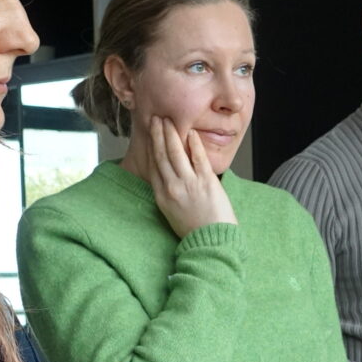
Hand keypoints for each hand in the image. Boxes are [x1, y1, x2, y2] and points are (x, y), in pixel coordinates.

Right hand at [143, 115, 235, 237]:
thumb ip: (168, 193)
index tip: (149, 133)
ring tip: (169, 119)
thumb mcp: (171, 213)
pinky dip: (194, 144)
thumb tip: (167, 177)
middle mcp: (172, 187)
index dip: (151, 146)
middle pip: (161, 155)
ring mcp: (189, 184)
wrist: (211, 242)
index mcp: (162, 195)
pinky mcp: (206, 182)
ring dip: (171, 133)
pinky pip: (198, 158)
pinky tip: (191, 132)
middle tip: (156, 118)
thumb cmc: (194, 230)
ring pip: (176, 153)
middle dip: (158, 134)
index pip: (153, 165)